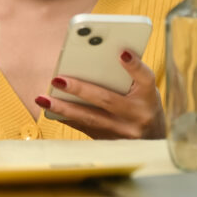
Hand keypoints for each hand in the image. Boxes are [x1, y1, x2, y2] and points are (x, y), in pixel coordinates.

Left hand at [33, 50, 165, 139]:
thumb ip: (125, 76)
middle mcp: (139, 115)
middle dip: (80, 89)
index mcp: (149, 96)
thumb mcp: (143, 89)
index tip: (122, 53)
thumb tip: (91, 59)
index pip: (145, 78)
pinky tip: (50, 110)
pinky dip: (66, 118)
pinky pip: (84, 128)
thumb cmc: (143, 105)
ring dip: (63, 108)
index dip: (135, 66)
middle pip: (107, 100)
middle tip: (57, 79)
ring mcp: (124, 133)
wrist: (153, 142)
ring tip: (42, 99)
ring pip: (90, 118)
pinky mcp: (110, 142)